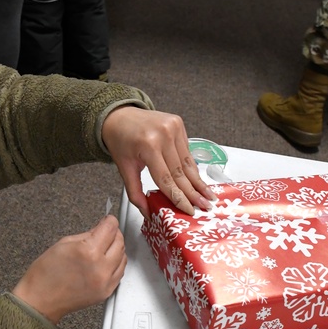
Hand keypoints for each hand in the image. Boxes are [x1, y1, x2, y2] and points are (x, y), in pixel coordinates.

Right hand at [12, 215, 126, 323]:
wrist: (40, 301)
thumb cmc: (45, 275)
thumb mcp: (63, 243)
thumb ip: (87, 234)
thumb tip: (101, 228)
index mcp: (88, 252)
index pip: (110, 229)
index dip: (110, 221)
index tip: (108, 220)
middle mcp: (100, 267)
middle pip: (120, 242)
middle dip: (114, 234)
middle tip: (105, 232)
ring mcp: (105, 282)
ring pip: (123, 258)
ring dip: (116, 249)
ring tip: (104, 248)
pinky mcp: (106, 292)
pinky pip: (120, 273)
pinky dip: (116, 264)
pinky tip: (105, 262)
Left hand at [101, 106, 215, 217]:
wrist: (119, 116)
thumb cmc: (121, 141)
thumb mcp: (124, 168)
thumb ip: (135, 192)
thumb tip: (147, 212)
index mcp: (148, 146)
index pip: (167, 179)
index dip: (179, 197)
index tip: (189, 210)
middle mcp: (163, 134)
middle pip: (181, 172)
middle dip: (194, 193)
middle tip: (205, 206)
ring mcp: (173, 127)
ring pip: (187, 163)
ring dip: (198, 181)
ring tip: (208, 196)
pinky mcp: (178, 124)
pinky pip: (187, 151)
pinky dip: (191, 167)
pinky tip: (198, 180)